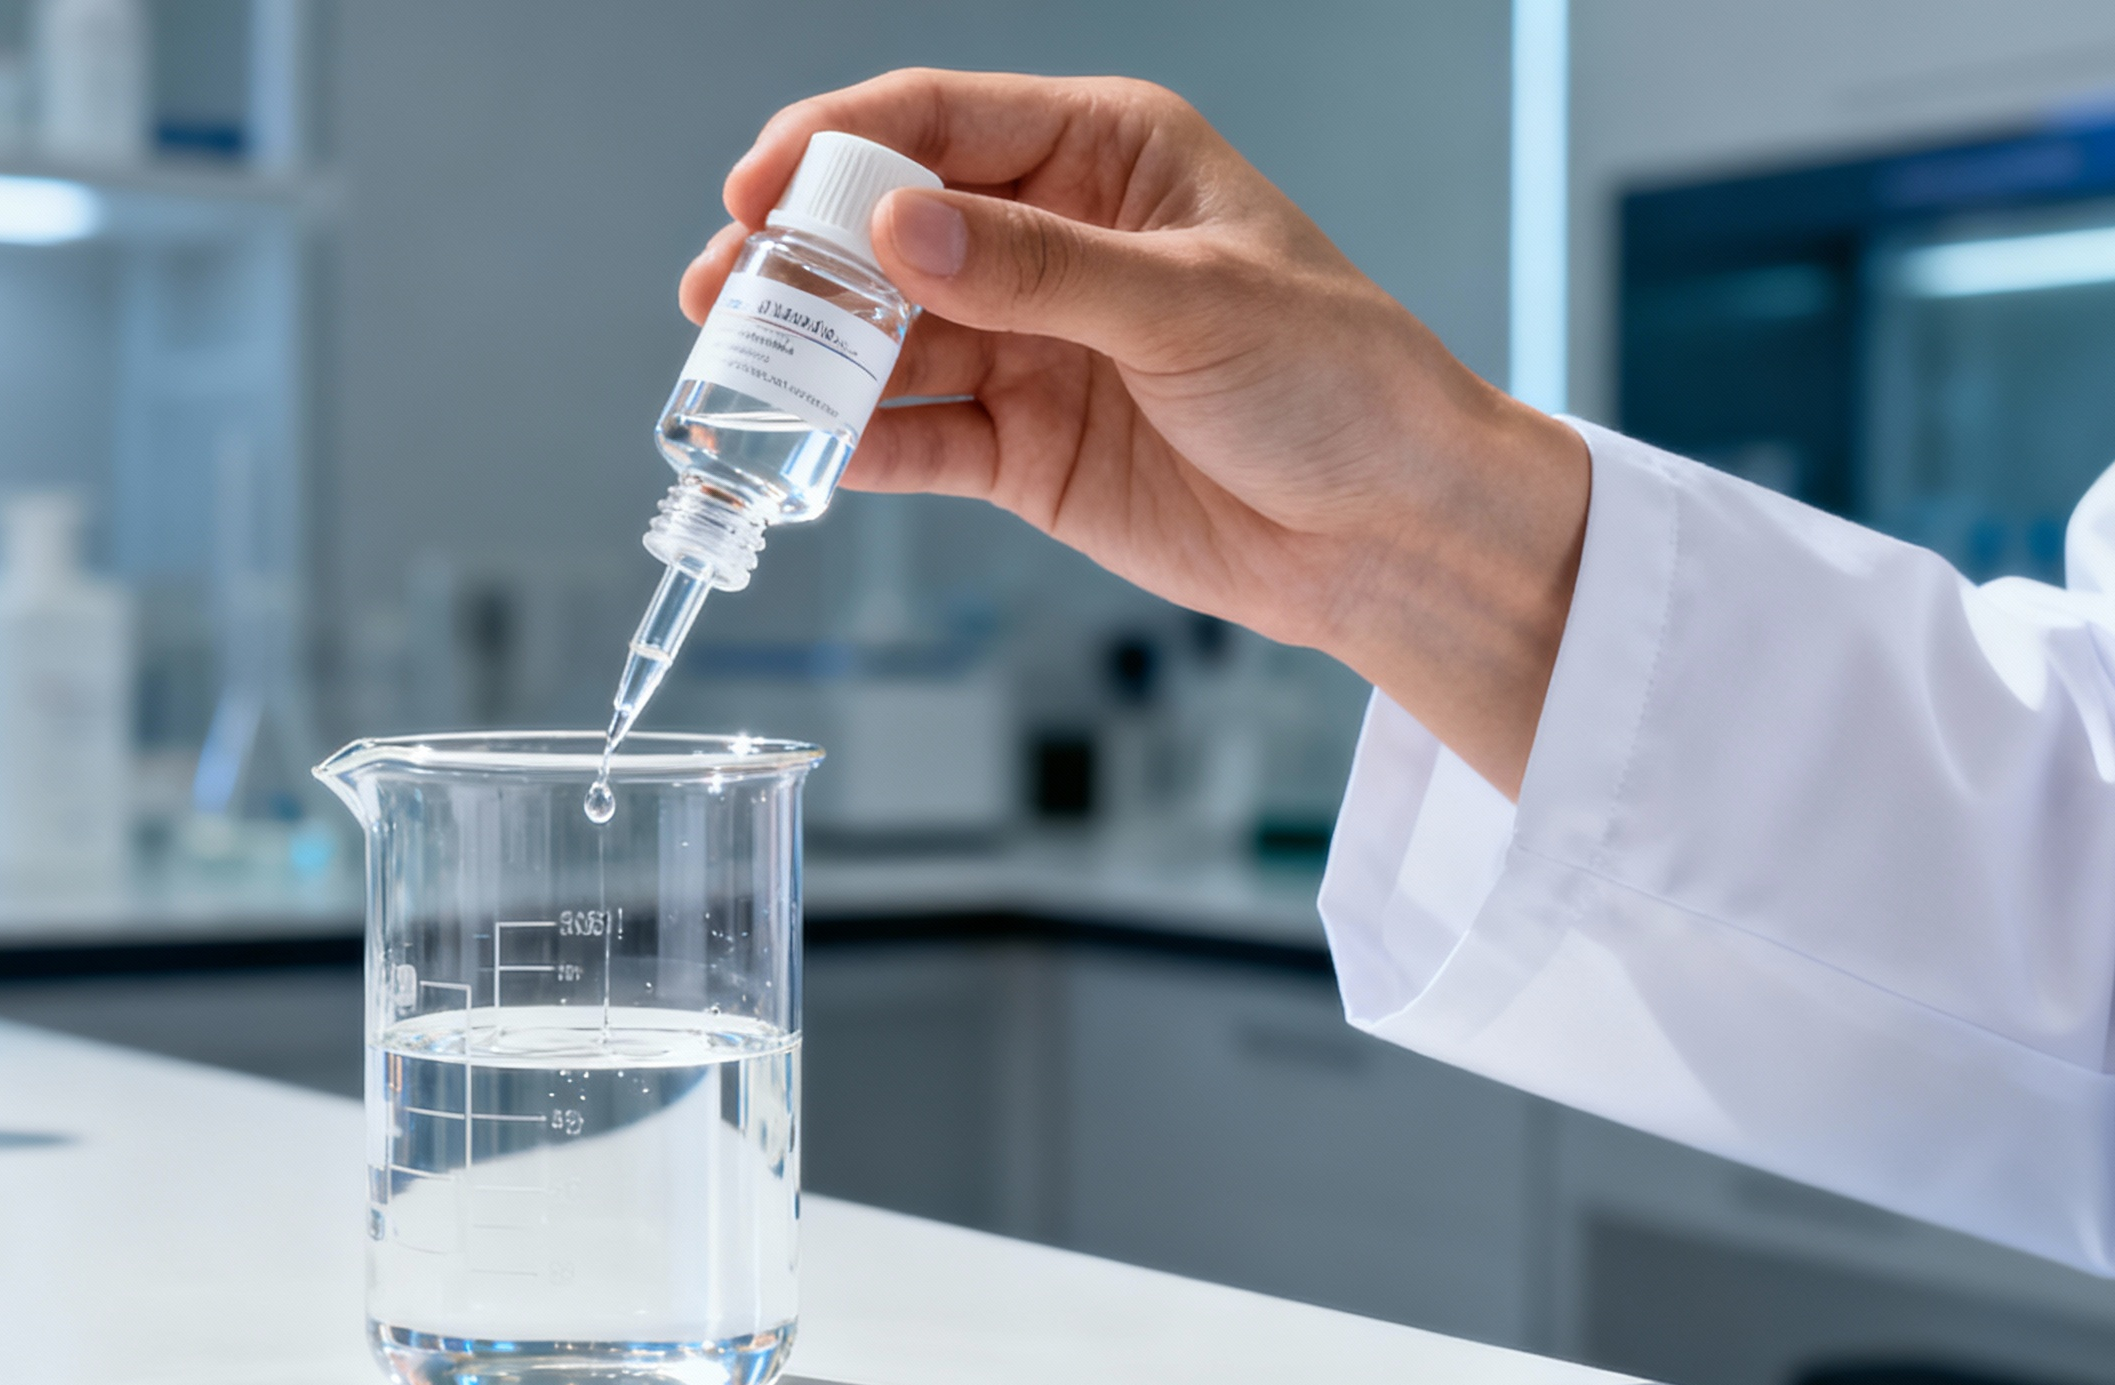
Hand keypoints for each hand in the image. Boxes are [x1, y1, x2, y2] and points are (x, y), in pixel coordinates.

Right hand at [683, 70, 1590, 796]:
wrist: (1393, 533)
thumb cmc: (1340, 382)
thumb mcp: (1190, 304)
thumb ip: (1037, 269)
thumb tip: (898, 229)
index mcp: (1105, 156)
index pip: (939, 121)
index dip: (834, 146)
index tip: (755, 190)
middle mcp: (1052, 241)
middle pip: (886, 229)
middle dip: (797, 258)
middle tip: (721, 295)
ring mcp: (1029, 346)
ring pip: (885, 337)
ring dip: (810, 357)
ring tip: (738, 379)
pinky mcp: (1020, 448)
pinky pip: (915, 438)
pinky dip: (857, 447)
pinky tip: (807, 453)